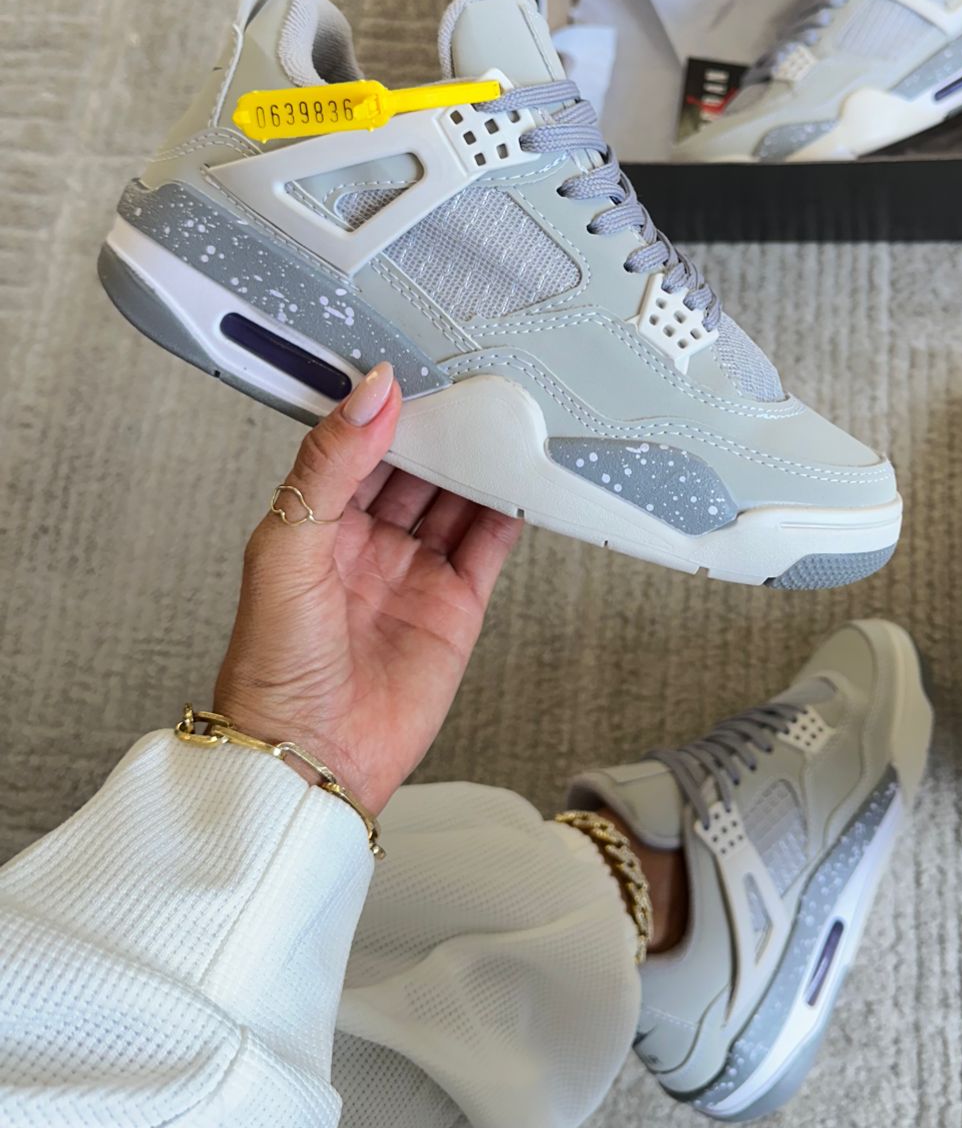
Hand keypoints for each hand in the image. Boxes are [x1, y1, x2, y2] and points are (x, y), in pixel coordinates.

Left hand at [214, 364, 520, 814]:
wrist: (309, 753)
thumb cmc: (272, 665)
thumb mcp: (287, 544)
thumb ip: (331, 465)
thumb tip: (370, 396)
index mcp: (318, 522)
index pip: (358, 448)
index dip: (384, 412)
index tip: (413, 374)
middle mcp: (368, 544)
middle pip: (416, 469)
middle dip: (441, 432)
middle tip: (470, 392)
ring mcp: (415, 573)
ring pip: (457, 500)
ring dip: (479, 464)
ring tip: (505, 425)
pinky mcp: (456, 607)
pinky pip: (490, 546)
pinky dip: (511, 513)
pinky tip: (524, 483)